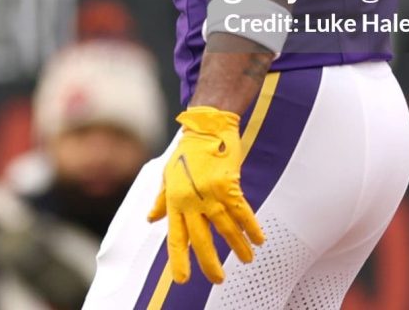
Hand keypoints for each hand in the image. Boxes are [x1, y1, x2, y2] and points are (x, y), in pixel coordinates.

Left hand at [147, 107, 264, 284]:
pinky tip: (258, 239)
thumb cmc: (187, 152)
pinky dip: (251, 227)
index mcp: (174, 200)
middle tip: (218, 279)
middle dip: (210, 262)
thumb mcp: (168, 175)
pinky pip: (242, 213)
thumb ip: (161, 199)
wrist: (206, 127)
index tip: (182, 279)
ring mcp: (209, 192)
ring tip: (246, 259)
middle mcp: (190, 199)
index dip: (179, 260)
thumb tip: (150, 219)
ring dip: (238, 247)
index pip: (175, 236)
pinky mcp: (227, 184)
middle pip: (200, 239)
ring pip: (225, 229)